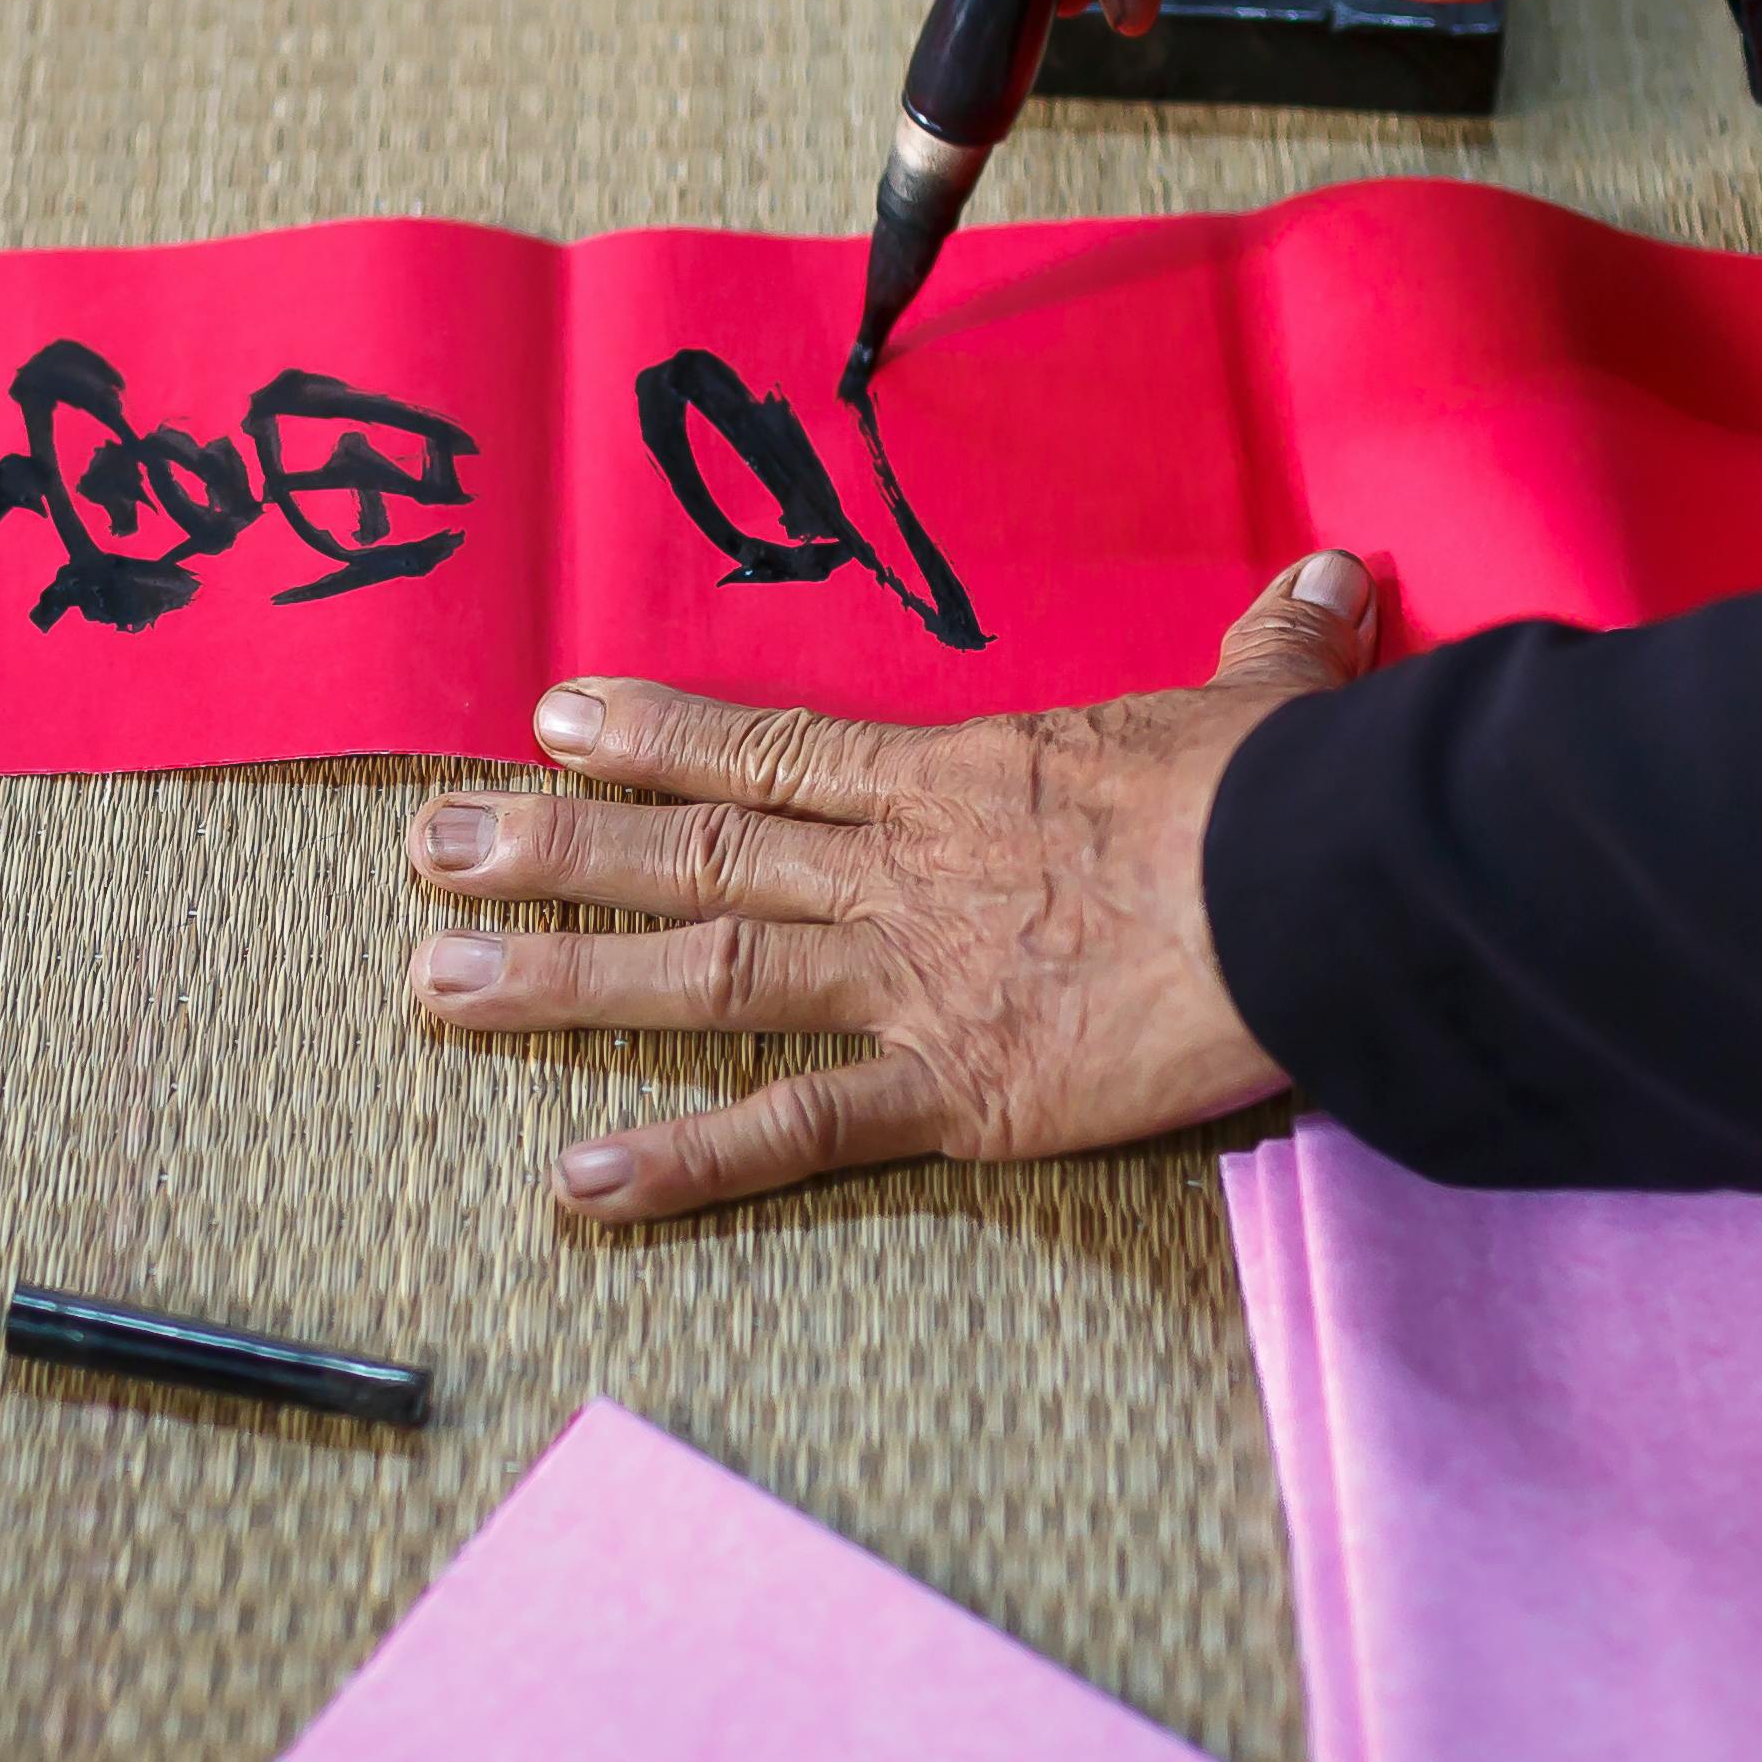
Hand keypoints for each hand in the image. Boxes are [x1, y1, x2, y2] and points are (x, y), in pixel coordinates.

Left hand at [400, 554, 1376, 1221]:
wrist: (1323, 883)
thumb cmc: (1293, 796)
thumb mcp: (1267, 708)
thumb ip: (1270, 649)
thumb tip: (1334, 579)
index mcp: (958, 781)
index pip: (776, 751)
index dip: (659, 737)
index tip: (550, 719)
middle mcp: (901, 873)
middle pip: (700, 850)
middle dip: (556, 849)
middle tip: (427, 848)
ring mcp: (913, 979)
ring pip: (707, 965)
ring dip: (565, 976)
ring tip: (435, 984)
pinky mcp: (956, 1088)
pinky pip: (798, 1126)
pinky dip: (687, 1157)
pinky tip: (579, 1183)